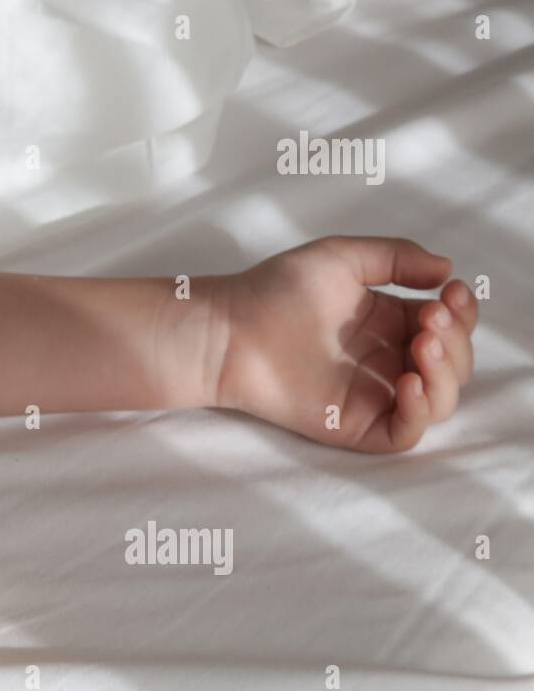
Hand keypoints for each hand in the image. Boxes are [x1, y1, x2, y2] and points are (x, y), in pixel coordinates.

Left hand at [213, 236, 477, 452]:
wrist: (229, 328)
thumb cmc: (274, 289)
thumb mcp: (342, 257)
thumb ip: (395, 257)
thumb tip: (447, 269)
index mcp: (388, 324)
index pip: (448, 327)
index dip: (461, 312)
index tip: (450, 291)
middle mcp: (385, 361)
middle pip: (452, 365)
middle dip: (456, 340)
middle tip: (432, 317)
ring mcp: (372, 396)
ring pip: (438, 400)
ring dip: (446, 372)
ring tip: (424, 343)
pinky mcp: (353, 425)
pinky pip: (405, 432)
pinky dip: (420, 411)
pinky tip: (408, 381)